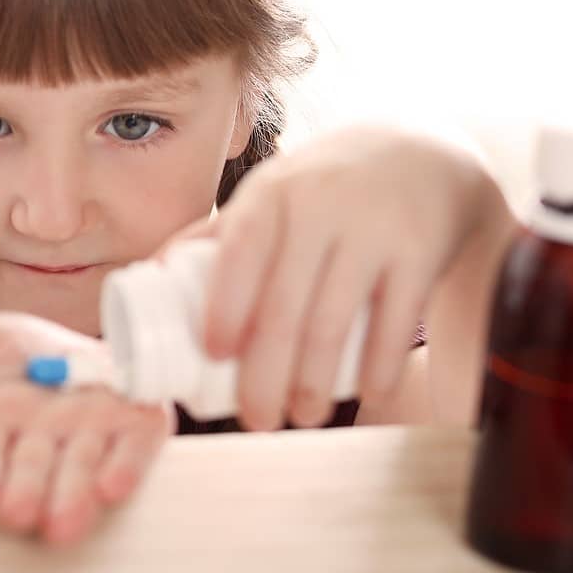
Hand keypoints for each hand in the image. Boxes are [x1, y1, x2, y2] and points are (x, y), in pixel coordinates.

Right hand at [0, 312, 174, 544]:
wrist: (75, 348)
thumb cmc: (10, 355)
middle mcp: (42, 446)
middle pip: (32, 474)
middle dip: (26, 494)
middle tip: (17, 514)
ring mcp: (91, 438)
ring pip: (81, 470)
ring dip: (73, 496)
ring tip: (63, 524)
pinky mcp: (138, 426)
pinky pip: (135, 449)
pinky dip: (127, 466)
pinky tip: (114, 488)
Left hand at [184, 127, 508, 428]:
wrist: (420, 152)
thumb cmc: (325, 187)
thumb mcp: (273, 192)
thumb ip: (221, 232)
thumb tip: (152, 274)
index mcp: (271, 195)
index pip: (239, 253)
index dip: (224, 308)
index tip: (213, 357)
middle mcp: (320, 207)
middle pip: (283, 306)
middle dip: (265, 375)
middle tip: (257, 419)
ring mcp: (372, 228)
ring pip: (335, 321)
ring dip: (315, 382)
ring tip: (303, 416)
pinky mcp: (420, 250)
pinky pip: (397, 320)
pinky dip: (380, 366)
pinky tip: (366, 394)